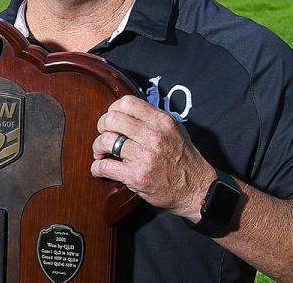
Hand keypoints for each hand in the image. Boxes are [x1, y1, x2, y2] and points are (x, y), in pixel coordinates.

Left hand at [91, 95, 215, 221]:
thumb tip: (126, 111)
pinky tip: (99, 169)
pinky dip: (96, 168)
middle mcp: (153, 136)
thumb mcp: (175, 130)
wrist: (196, 189)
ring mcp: (145, 156)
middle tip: (104, 136)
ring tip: (101, 154)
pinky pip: (105, 167)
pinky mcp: (137, 176)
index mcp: (161, 121)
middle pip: (111, 119)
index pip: (127, 102)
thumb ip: (152, 118)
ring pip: (105, 141)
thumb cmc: (183, 159)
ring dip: (97, 148)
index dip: (113, 109)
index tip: (112, 120)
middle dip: (101, 127)